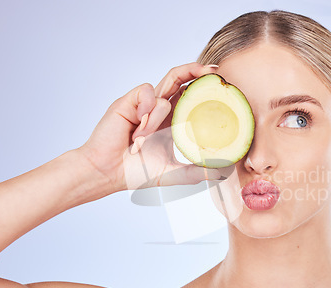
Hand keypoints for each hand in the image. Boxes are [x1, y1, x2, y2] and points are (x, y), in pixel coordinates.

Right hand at [77, 62, 221, 192]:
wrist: (107, 173)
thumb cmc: (135, 172)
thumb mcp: (173, 172)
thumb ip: (196, 171)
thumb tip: (222, 172)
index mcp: (169, 121)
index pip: (189, 95)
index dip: (204, 86)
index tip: (222, 83)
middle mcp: (158, 109)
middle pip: (180, 79)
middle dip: (197, 70)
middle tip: (214, 72)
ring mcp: (144, 104)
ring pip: (165, 88)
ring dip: (159, 114)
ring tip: (144, 136)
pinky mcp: (129, 101)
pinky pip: (147, 93)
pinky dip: (147, 109)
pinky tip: (137, 128)